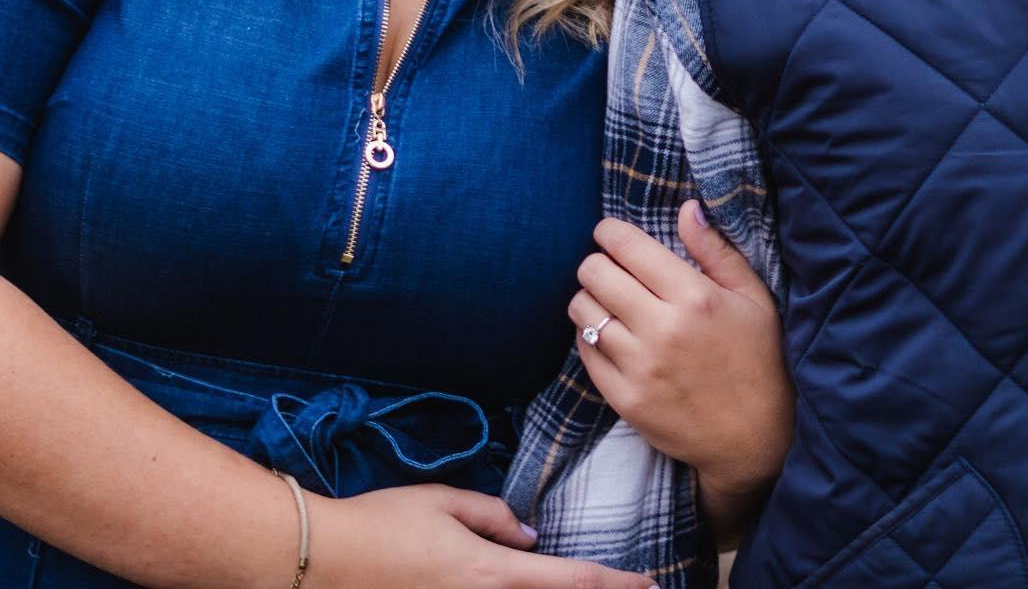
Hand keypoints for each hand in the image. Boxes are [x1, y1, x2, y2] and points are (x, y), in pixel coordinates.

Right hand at [306, 483, 656, 588]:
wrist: (321, 562)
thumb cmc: (382, 524)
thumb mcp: (444, 502)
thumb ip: (494, 517)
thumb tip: (530, 536)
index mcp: (489, 572)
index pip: (569, 580)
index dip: (615, 585)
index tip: (651, 584)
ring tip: (591, 588)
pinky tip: (525, 585)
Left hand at [569, 202, 792, 535]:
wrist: (755, 438)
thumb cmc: (759, 359)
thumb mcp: (752, 297)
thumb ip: (715, 250)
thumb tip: (686, 208)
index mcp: (694, 296)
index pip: (627, 247)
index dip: (609, 232)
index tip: (609, 233)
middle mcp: (662, 328)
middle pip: (594, 274)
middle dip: (596, 262)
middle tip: (609, 268)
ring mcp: (640, 368)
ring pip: (583, 312)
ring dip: (589, 299)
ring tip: (607, 301)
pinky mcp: (625, 401)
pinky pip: (585, 353)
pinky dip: (589, 336)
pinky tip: (609, 335)